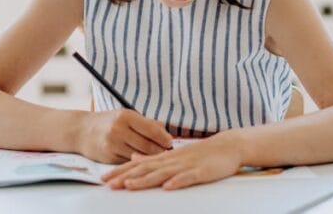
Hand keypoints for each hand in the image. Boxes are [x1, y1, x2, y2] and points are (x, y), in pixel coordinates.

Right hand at [78, 109, 172, 163]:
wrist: (81, 131)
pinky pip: (129, 162)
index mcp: (126, 116)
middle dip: (160, 151)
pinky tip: (144, 163)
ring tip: (160, 160)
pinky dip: (138, 163)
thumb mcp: (126, 116)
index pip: (151, 129)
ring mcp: (113, 143)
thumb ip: (146, 123)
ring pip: (140, 156)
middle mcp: (119, 129)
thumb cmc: (108, 122)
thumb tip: (166, 132)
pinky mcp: (108, 156)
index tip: (170, 143)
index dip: (164, 138)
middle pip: (147, 145)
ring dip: (151, 159)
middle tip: (169, 154)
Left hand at [101, 130, 244, 189]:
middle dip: (126, 177)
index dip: (121, 171)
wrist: (228, 146)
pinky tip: (167, 187)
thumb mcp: (175, 154)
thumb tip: (133, 158)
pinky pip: (187, 178)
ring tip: (129, 186)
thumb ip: (154, 158)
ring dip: (145, 180)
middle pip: (145, 169)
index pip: (139, 164)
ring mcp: (186, 165)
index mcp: (166, 157)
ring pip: (162, 173)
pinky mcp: (201, 172)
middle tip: (108, 184)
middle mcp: (172, 160)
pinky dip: (177, 182)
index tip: (104, 177)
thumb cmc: (202, 153)